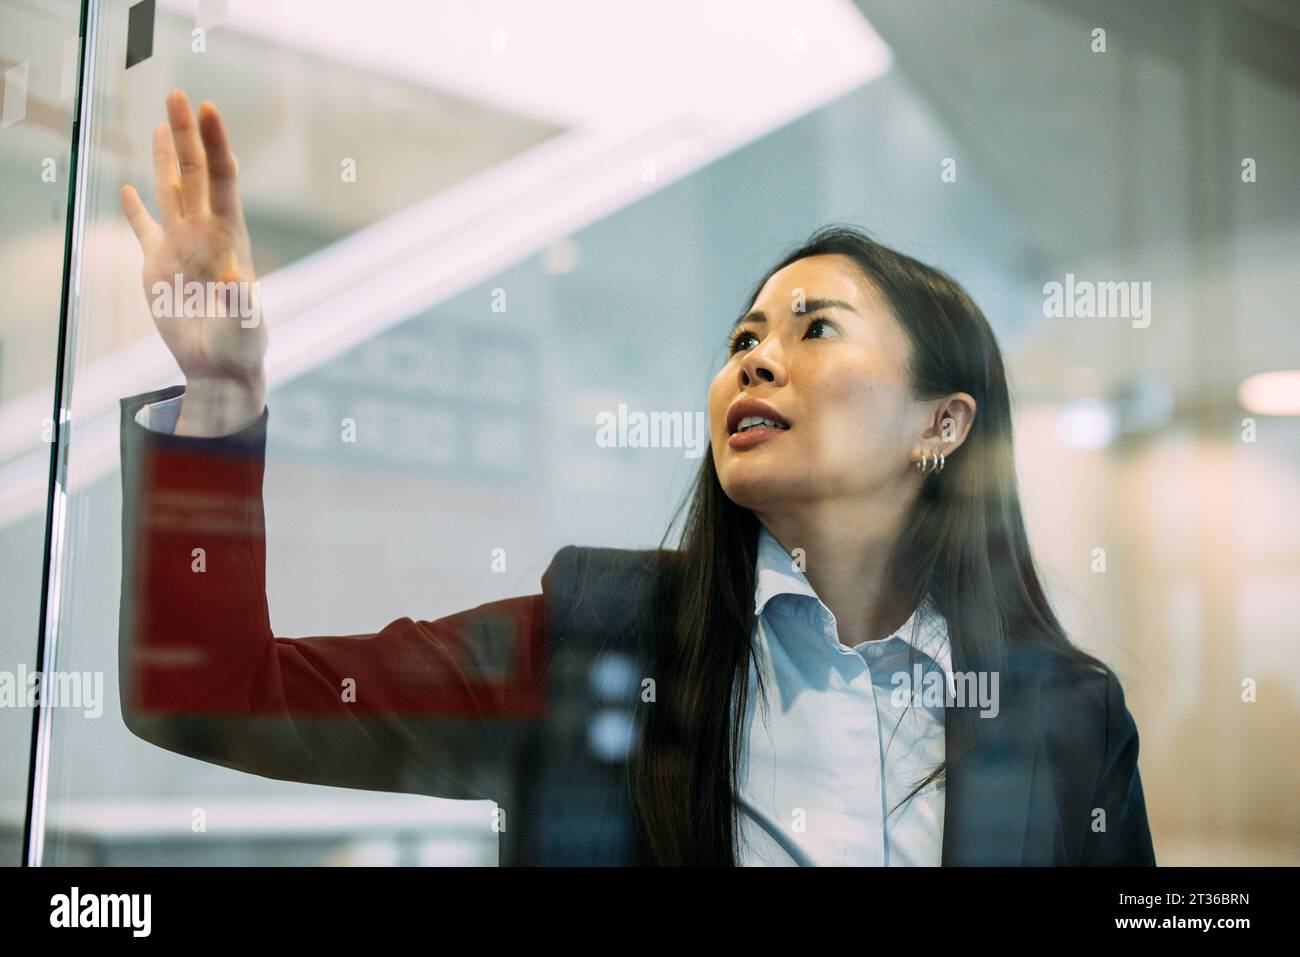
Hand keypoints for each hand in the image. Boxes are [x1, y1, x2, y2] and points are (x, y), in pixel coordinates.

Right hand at [120, 91, 266, 433]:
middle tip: (179, 94)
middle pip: (195, 174)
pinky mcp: (159, 267)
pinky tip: (128, 189)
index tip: (208, 109)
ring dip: (165, 158)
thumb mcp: (245, 327)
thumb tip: (237, 282)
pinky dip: (136, 210)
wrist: (222, 369)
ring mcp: (181, 247)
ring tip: (161, 123)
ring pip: (171, 192)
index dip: (215, 144)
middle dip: (187, 134)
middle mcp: (205, 235)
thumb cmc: (241, 348)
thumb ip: (241, 304)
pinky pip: (145, 230)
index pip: (222, 180)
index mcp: (228, 240)